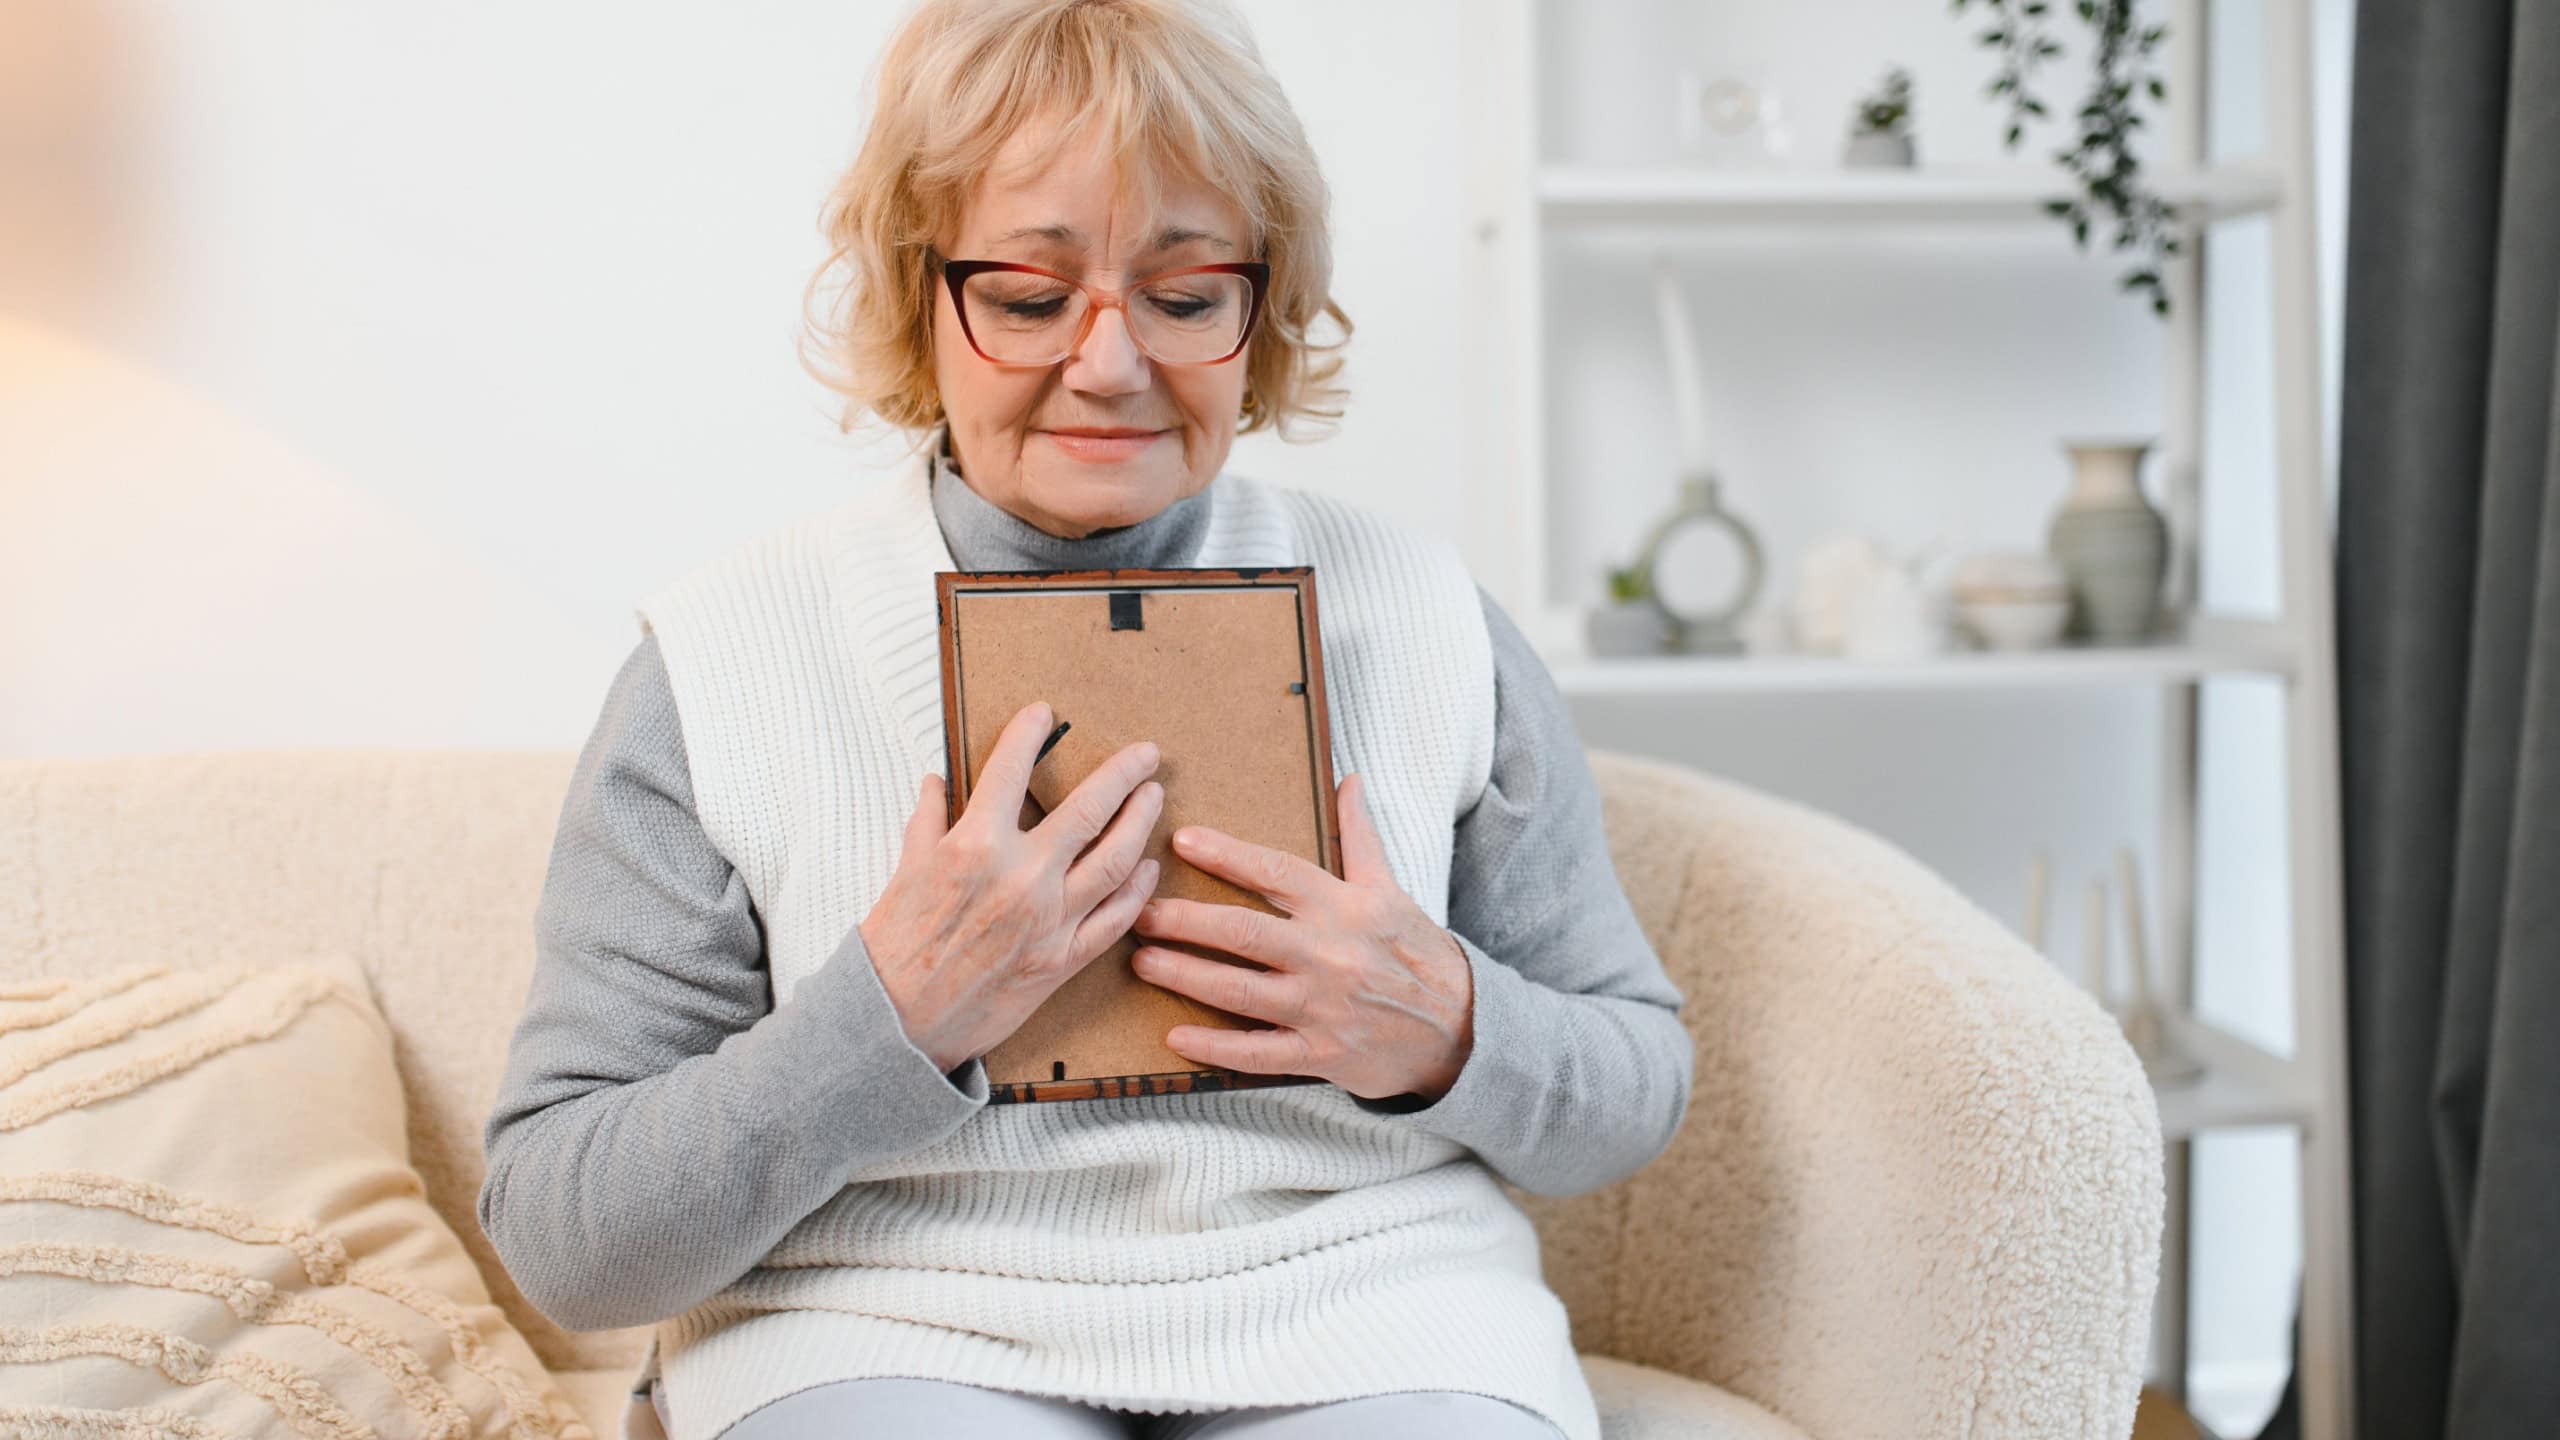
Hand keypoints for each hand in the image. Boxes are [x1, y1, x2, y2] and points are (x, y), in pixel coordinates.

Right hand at [861, 699, 1165, 1074]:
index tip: (1044, 714)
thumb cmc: (896, 950)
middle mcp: (1021, 877)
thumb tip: (935, 783)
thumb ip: (927, 822)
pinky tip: (1147, 868)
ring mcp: (1049, 920)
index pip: (1010, 771)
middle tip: (1146, 753)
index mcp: (973, 847)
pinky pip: (1114, 918)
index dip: (1030, 734)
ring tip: (1155, 798)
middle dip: (1123, 773)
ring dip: (1141, 823)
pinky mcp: (1063, 960)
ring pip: (1116, 860)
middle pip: (1089, 809)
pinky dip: (1137, 890)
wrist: (898, 1025)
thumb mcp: (905, 872)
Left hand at [1129, 772, 1474, 1103]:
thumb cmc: (1416, 953)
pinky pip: (1258, 1052)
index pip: (1276, 873)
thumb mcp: (1391, 889)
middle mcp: (1329, 954)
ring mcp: (1323, 1007)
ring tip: (1142, 960)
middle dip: (1184, 920)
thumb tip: (1350, 780)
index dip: (1228, 856)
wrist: (1460, 1027)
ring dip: (1185, 975)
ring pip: (1239, 990)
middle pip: (1243, 933)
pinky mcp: (1321, 1054)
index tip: (1183, 840)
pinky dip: (1215, 1046)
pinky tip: (1176, 1034)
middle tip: (1140, 911)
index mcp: (1344, 907)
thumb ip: (1361, 837)